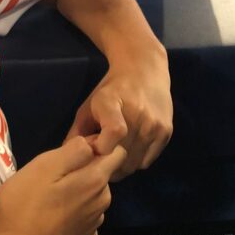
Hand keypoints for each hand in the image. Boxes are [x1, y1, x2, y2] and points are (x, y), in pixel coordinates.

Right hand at [0, 137, 125, 234]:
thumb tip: (92, 144)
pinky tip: (54, 216)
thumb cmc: (26, 203)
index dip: (98, 146)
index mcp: (95, 181)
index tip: (73, 152)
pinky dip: (75, 212)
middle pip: (103, 174)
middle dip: (85, 169)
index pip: (117, 153)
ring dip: (80, 191)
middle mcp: (102, 202)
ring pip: (94, 195)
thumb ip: (74, 150)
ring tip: (51, 197)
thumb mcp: (45, 164)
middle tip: (54, 176)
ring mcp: (93, 224)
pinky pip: (86, 216)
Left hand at [64, 57, 171, 180]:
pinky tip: (130, 148)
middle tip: (102, 157)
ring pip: (134, 164)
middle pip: (121, 157)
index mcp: (113, 104)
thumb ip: (77, 133)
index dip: (101, 148)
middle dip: (107, 164)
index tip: (94, 147)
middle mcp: (138, 114)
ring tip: (115, 153)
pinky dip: (136, 161)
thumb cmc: (111, 89)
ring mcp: (155, 124)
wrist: (143, 69)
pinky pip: (147, 161)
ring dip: (121, 166)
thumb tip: (67, 159)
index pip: (114, 133)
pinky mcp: (166, 132)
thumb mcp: (89, 105)